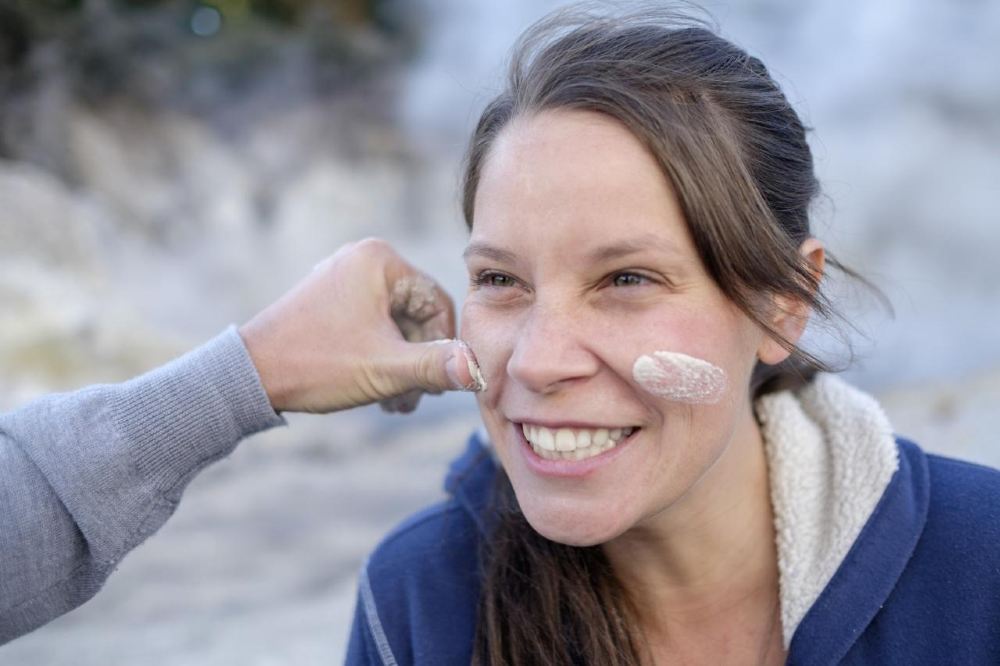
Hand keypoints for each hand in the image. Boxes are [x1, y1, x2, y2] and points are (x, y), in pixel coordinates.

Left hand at [238, 238, 484, 413]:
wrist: (250, 375)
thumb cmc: (316, 364)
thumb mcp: (386, 369)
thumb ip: (436, 367)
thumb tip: (478, 370)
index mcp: (380, 260)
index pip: (438, 302)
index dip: (444, 347)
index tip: (436, 384)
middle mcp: (362, 259)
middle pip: (416, 314)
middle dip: (418, 360)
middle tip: (412, 400)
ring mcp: (343, 277)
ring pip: (395, 323)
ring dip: (401, 364)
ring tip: (394, 402)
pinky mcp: (330, 298)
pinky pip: (372, 324)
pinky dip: (380, 355)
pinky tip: (377, 391)